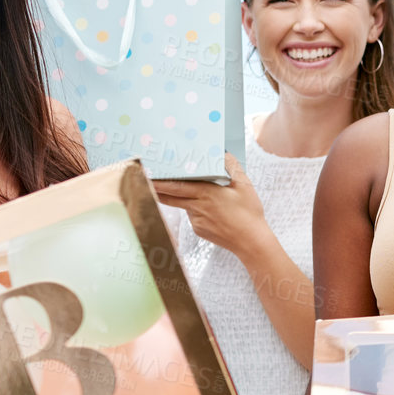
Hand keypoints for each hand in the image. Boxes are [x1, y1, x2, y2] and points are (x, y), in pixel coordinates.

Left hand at [153, 154, 268, 257]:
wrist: (251, 241)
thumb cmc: (249, 213)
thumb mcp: (245, 185)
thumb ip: (231, 166)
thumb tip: (222, 153)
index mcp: (206, 193)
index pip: (175, 185)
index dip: (159, 180)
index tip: (147, 173)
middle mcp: (197, 207)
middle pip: (169, 196)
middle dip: (154, 187)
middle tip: (142, 178)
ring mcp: (196, 220)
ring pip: (182, 205)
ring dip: (177, 197)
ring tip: (173, 189)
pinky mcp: (199, 230)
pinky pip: (192, 215)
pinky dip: (195, 209)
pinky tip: (211, 211)